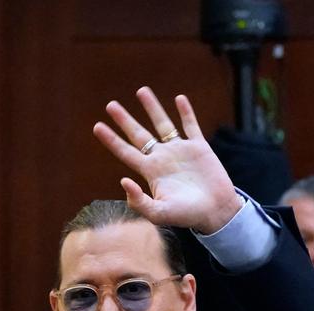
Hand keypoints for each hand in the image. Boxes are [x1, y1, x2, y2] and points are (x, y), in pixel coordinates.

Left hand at [93, 86, 242, 233]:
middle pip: (139, 135)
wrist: (216, 212)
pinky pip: (190, 126)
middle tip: (110, 105)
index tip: (97, 126)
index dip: (112, 140)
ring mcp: (180, 151)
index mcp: (151, 172)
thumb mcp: (159, 214)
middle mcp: (163, 158)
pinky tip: (179, 98)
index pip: (126, 152)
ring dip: (152, 108)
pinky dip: (185, 112)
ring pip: (163, 125)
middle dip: (125, 120)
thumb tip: (123, 181)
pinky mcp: (199, 148)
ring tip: (141, 90)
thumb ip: (139, 202)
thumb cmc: (187, 216)